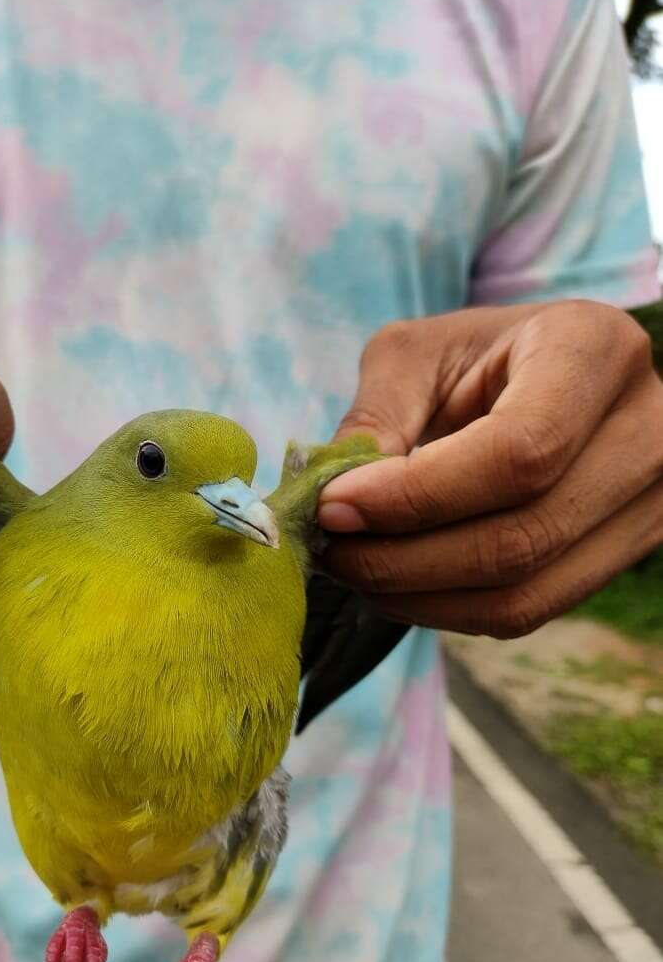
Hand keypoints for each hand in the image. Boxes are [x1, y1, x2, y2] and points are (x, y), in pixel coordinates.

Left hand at [318, 301, 662, 637]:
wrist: (543, 377)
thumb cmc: (472, 358)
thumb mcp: (415, 356)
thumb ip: (375, 418)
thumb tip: (334, 501)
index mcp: (595, 350)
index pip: (518, 452)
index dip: (417, 496)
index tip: (334, 507)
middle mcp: (647, 429)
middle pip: (521, 536)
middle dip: (404, 559)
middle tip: (330, 549)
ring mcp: (651, 501)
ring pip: (524, 591)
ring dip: (417, 596)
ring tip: (354, 567)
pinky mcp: (626, 553)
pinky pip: (529, 611)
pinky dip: (446, 609)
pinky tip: (398, 583)